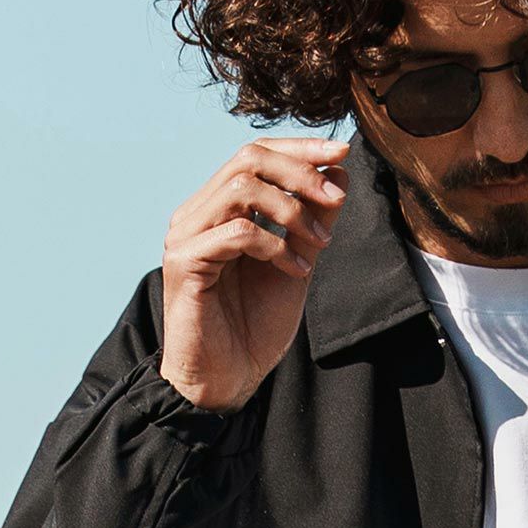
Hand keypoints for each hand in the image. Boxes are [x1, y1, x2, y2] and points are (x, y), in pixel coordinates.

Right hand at [159, 135, 352, 413]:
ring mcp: (187, 236)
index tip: (342, 150)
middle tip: (335, 198)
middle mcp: (198, 214)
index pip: (256, 154)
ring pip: (241, 188)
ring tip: (320, 243)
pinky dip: (276, 245)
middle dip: (300, 171)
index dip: (299, 147)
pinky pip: (237, 232)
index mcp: (219, 209)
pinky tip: (297, 271)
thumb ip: (312, 222)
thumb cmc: (254, 327)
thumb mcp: (296, 265)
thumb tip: (338, 174)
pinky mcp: (185, 263)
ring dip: (291, 210)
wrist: (228, 380)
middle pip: (247, 158)